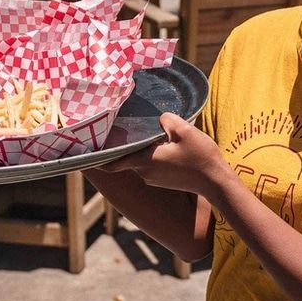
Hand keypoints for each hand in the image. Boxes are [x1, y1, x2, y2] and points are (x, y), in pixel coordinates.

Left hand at [101, 112, 229, 197]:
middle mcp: (145, 172)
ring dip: (146, 148)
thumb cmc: (200, 157)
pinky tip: (169, 146)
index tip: (85, 155)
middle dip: (129, 144)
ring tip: (157, 134)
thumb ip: (166, 119)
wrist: (216, 182)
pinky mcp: (165, 180)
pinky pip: (153, 164)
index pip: (113, 163)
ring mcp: (155, 178)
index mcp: (145, 161)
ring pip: (143, 159)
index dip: (98, 160)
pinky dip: (156, 155)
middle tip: (127, 127)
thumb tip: (160, 118)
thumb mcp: (184, 130)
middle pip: (129, 156)